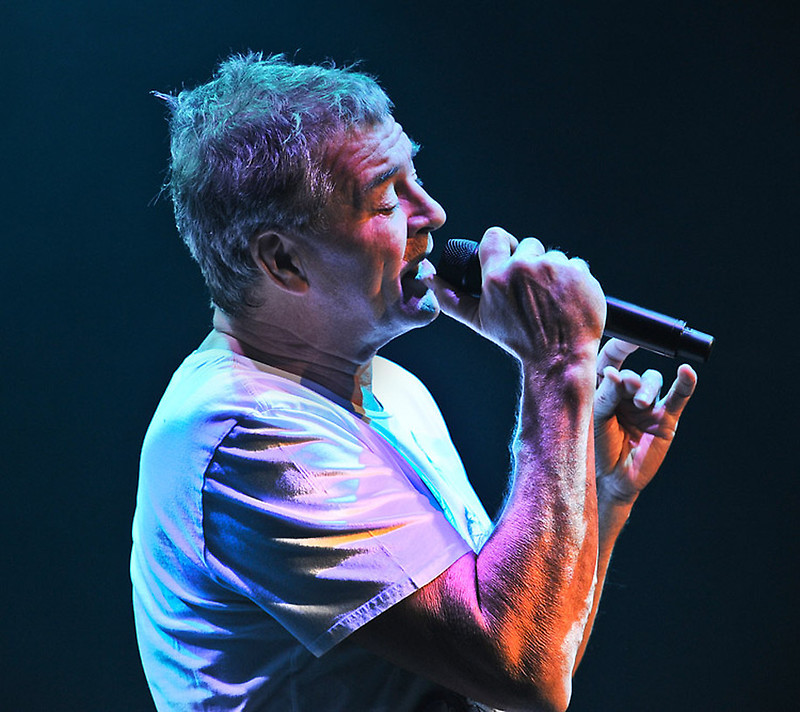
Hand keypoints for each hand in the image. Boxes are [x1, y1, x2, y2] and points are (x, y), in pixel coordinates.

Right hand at [430, 227, 605, 362]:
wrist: (558, 358)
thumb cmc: (517, 340)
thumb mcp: (478, 320)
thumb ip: (450, 296)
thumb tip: (427, 275)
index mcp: (496, 276)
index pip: (495, 236)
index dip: (504, 246)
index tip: (510, 259)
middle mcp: (524, 267)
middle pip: (529, 245)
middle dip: (531, 263)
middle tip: (534, 290)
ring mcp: (554, 268)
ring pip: (554, 256)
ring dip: (554, 272)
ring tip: (552, 298)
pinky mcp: (579, 273)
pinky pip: (576, 265)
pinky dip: (575, 280)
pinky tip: (570, 299)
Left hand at [593, 339, 696, 502]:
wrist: (610, 479)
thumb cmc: (594, 446)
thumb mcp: (594, 418)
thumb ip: (606, 394)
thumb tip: (617, 371)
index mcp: (603, 388)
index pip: (611, 358)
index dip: (620, 346)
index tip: (629, 338)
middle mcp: (625, 393)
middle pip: (633, 371)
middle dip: (631, 380)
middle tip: (626, 387)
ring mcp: (647, 405)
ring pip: (653, 380)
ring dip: (647, 388)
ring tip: (640, 404)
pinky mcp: (665, 419)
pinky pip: (678, 396)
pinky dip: (685, 384)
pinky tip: (687, 372)